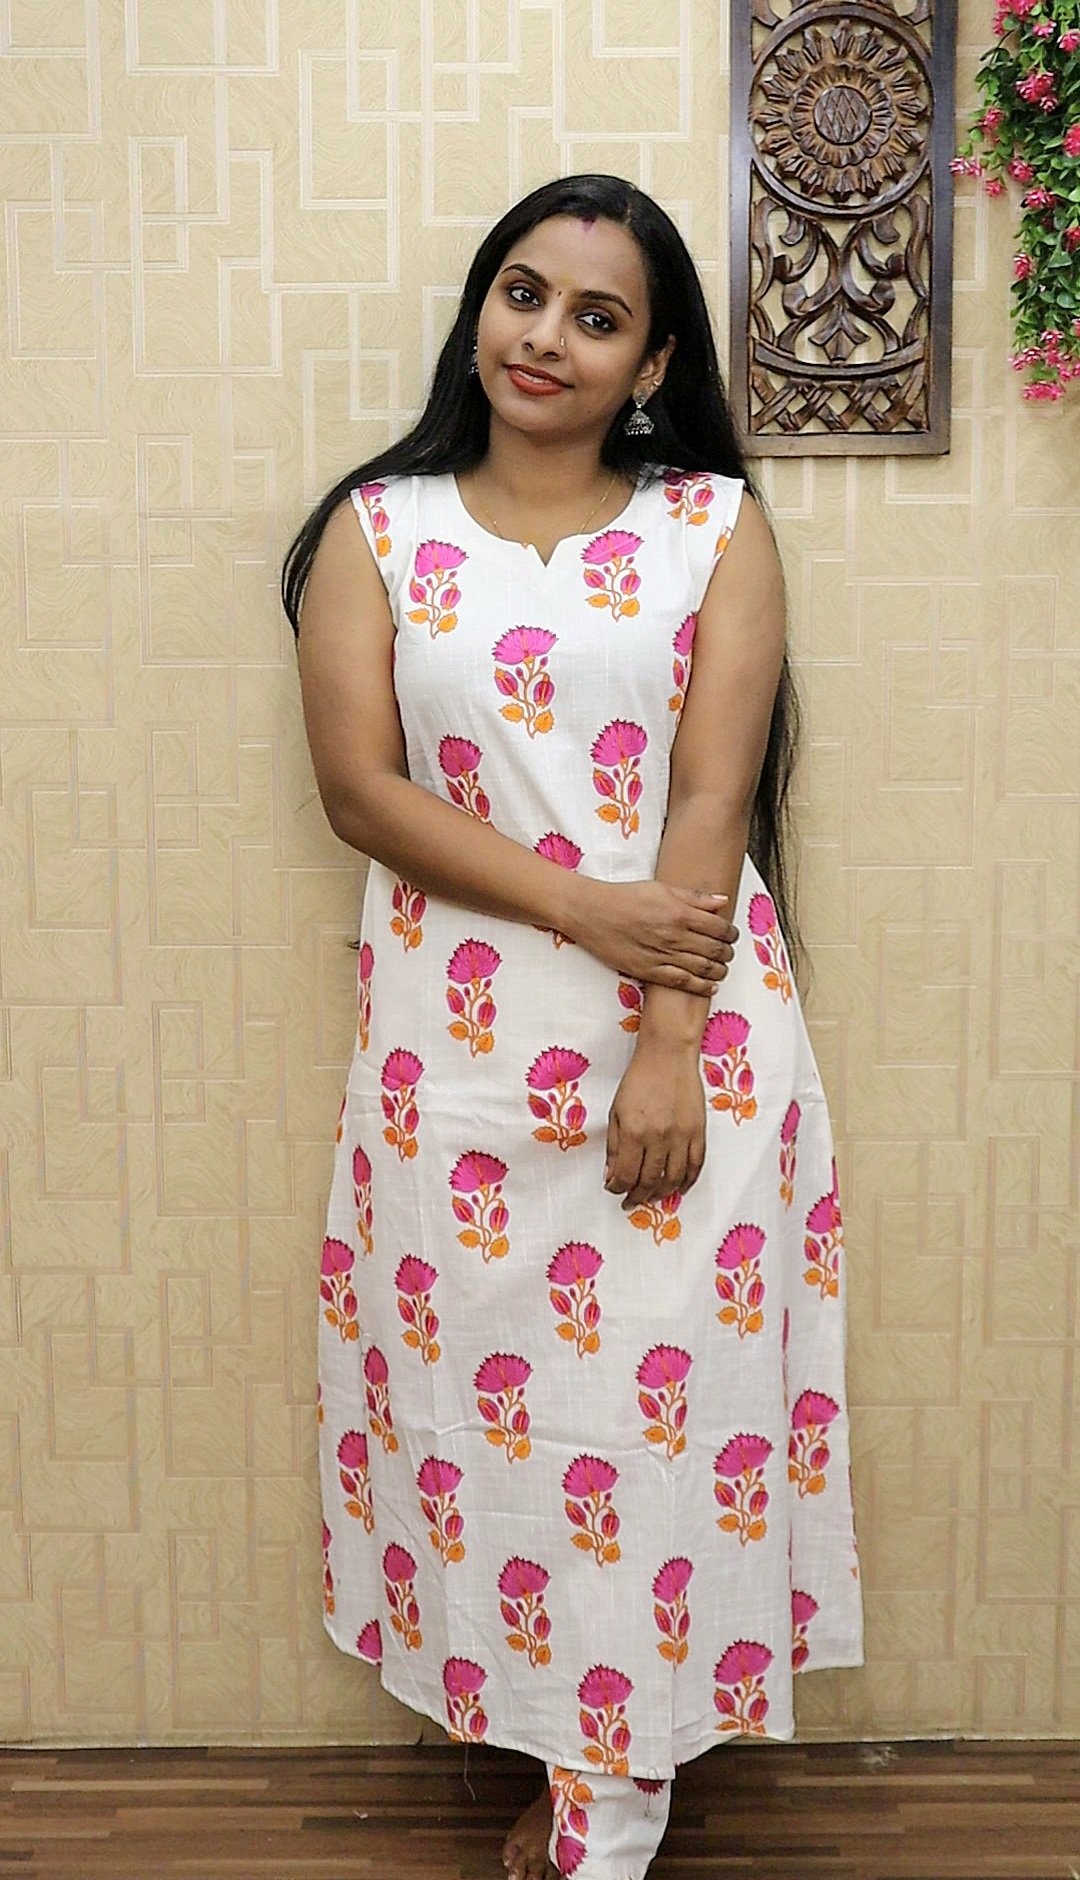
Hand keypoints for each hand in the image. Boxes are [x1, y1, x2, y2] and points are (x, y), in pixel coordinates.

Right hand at [566, 877, 738, 995]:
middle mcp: (673, 935)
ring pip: (703, 969)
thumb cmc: (624, 897)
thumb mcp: (661, 888)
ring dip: (719, 971)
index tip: (732, 935)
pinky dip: (701, 987)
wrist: (590, 912)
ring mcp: (661, 955)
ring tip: (722, 969)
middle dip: (728, 953)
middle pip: (715, 950)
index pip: (719, 927)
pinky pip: (682, 982)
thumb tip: (722, 900)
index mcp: (679, 912)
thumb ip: (694, 897)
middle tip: (729, 952)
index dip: (731, 933)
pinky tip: (710, 986)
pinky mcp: (648, 970)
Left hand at [603, 1036, 706, 1208]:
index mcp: (635, 1132)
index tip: (614, 1189)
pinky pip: (696, 1165)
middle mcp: (659, 1137)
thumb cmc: (639, 1080)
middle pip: (650, 1181)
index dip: (618, 1188)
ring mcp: (682, 1136)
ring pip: (674, 1179)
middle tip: (631, 1201)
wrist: (668, 1055)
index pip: (626, 1175)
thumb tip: (611, 1175)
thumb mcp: (616, 1112)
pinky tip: (678, 1188)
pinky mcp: (699, 1132)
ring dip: (661, 1194)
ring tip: (651, 1197)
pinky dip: (687, 1182)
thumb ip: (614, 1146)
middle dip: (638, 1196)